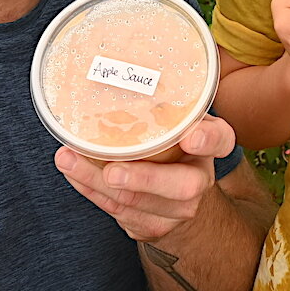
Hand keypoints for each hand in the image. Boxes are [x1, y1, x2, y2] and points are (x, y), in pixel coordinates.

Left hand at [53, 114, 235, 241]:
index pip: (220, 140)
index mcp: (209, 144)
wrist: (178, 197)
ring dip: (97, 182)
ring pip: (138, 202)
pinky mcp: (153, 226)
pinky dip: (91, 191)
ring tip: (69, 160)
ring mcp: (178, 209)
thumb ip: (161, 99)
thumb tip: (114, 64)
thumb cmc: (170, 142)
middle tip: (113, 171)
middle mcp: (199, 179)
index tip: (190, 136)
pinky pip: (119, 212)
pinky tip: (73, 172)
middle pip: (182, 186)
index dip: (207, 140)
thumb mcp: (175, 118)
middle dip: (144, 180)